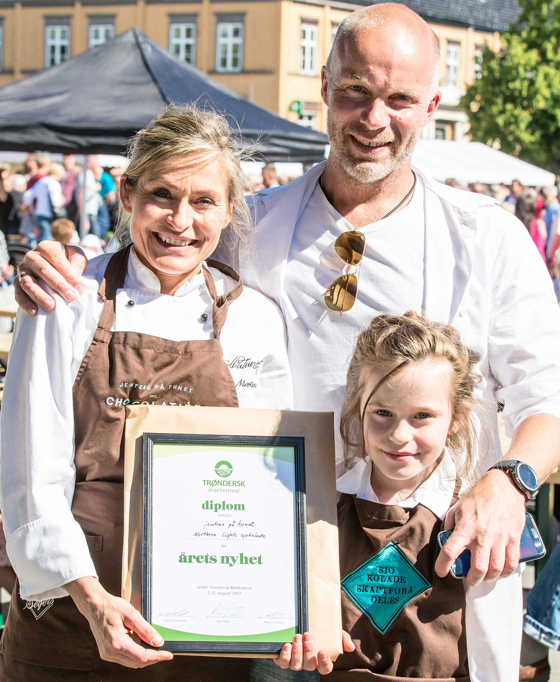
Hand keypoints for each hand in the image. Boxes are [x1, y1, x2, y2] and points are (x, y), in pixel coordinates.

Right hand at [15, 241, 86, 314]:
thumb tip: (75, 273)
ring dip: (40, 295)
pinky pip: (18, 293)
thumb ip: (78, 261)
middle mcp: (31, 257)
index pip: (57, 259)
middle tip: (71, 297)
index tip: (80, 288)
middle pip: (43, 270)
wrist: (54, 266)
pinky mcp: (17, 283)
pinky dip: (25, 303)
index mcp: (46, 247)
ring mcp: (22, 270)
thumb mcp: (76, 255)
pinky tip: (35, 311)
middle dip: (58, 285)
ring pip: (28, 282)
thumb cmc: (68, 260)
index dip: (69, 274)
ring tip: (51, 306)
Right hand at [66, 577, 172, 668]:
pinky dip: (136, 655)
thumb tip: (158, 642)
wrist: (94, 606)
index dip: (157, 657)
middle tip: (165, 652)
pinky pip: (125, 659)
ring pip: (131, 663)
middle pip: (137, 662)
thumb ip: (145, 629)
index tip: (168, 655)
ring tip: (155, 649)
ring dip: (144, 658)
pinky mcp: (106, 654)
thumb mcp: (132, 614)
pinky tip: (142, 647)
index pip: (142, 656)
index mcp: (117, 642)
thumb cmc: (112, 607)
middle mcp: (111, 652)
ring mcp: (107, 655)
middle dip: (153, 658)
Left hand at [275, 631, 354, 673]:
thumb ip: (342, 638)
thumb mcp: (333, 631)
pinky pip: (284, 663)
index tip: (323, 651)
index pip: (324, 669)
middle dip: (308, 651)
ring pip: (296, 665)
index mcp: (320, 659)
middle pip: (309, 665)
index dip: (324, 663)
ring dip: (297, 651)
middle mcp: (308, 663)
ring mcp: (296, 662)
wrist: (301, 622)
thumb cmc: (319, 629)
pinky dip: (285, 656)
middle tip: (308, 635)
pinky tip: (287, 645)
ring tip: (297, 637)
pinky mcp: (284, 659)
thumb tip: (350, 648)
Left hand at [435, 470, 525, 585]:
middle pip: (477, 569)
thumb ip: (450, 524)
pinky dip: (506, 573)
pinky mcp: (513, 539)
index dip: (443, 566)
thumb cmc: (478, 497)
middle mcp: (482, 536)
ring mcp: (499, 539)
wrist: (503, 487)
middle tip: (469, 579)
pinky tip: (500, 572)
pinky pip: (512, 563)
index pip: (450, 552)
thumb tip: (445, 539)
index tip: (441, 572)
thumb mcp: (457, 508)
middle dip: (472, 580)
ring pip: (495, 569)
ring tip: (484, 576)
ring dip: (488, 578)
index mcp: (465, 527)